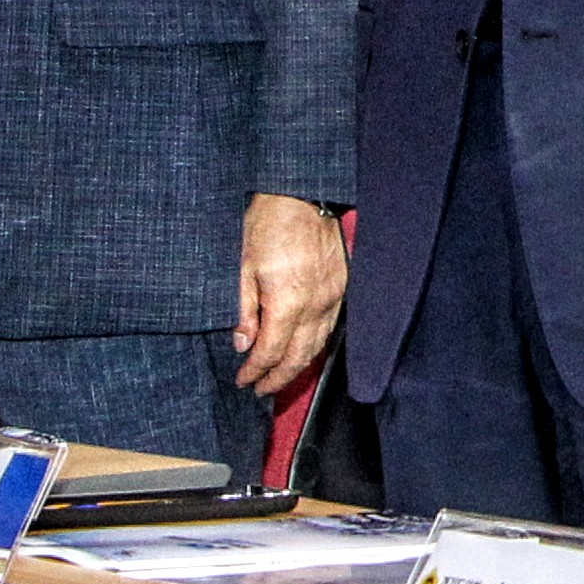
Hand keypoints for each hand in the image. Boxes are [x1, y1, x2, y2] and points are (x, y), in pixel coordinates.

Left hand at [232, 195, 345, 398]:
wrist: (301, 195)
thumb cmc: (267, 224)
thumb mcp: (241, 267)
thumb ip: (242, 310)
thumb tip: (241, 343)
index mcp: (288, 301)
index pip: (272, 351)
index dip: (256, 371)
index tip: (243, 380)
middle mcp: (316, 304)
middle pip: (300, 356)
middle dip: (279, 377)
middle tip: (261, 389)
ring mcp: (333, 295)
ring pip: (319, 344)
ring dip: (299, 365)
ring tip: (280, 375)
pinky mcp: (342, 285)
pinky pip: (331, 326)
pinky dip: (316, 344)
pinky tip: (304, 347)